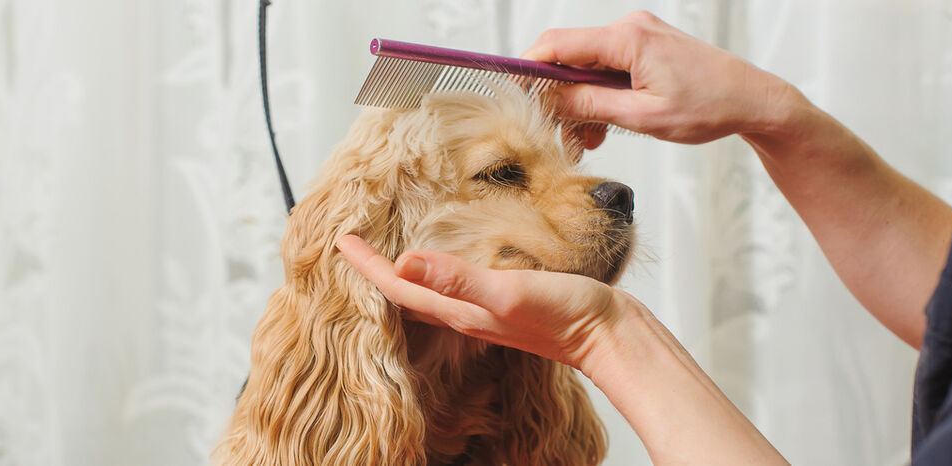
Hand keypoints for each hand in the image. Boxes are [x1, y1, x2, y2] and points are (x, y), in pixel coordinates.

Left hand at [335, 235, 622, 370]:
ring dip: (404, 273)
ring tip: (385, 254)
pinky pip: (457, 288)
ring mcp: (485, 310)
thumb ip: (458, 278)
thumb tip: (405, 260)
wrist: (611, 335)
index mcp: (459, 310)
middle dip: (375, 271)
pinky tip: (446, 264)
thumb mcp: (508, 292)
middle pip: (406, 293)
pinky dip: (439, 272)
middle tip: (352, 247)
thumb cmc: (565, 315)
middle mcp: (466, 313)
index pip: (399, 285)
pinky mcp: (507, 302)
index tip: (340, 240)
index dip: (367, 264)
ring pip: (430, 292)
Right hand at [522, 10, 799, 144]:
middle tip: (557, 134)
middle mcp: (630, 29)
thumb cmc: (710, 107)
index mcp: (628, 39)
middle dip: (558, 98)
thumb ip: (592, 106)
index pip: (558, 45)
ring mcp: (638, 36)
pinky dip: (599, 97)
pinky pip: (606, 70)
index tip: (514, 96)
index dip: (529, 70)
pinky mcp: (645, 48)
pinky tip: (602, 127)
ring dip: (580, 103)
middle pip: (569, 57)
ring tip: (587, 140)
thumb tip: (551, 100)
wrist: (753, 100)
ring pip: (587, 68)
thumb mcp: (644, 117)